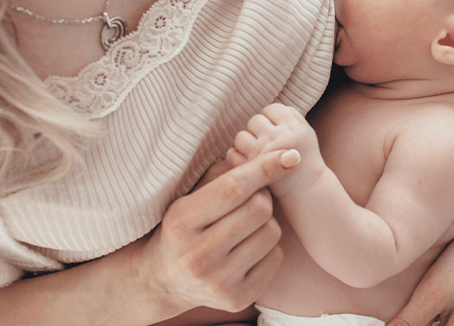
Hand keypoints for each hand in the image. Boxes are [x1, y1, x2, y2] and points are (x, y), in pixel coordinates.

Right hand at [127, 150, 297, 315]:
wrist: (162, 281)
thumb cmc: (183, 227)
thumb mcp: (189, 196)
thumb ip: (223, 174)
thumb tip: (271, 155)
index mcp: (182, 221)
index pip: (233, 188)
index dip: (265, 168)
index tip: (290, 155)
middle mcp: (197, 256)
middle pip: (259, 209)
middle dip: (263, 196)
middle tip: (251, 197)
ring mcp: (218, 282)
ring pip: (272, 233)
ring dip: (267, 222)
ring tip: (246, 224)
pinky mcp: (236, 299)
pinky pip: (276, 257)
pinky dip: (268, 246)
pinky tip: (247, 247)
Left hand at [233, 103, 324, 196]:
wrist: (307, 190)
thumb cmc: (305, 160)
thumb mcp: (307, 132)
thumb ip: (290, 116)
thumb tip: (268, 110)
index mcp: (294, 127)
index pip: (271, 109)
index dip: (271, 118)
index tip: (275, 130)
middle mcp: (279, 138)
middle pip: (255, 120)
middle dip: (258, 130)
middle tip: (266, 143)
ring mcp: (263, 153)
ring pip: (241, 136)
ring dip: (245, 143)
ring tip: (256, 152)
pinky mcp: (251, 169)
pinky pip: (233, 153)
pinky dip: (237, 157)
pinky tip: (248, 162)